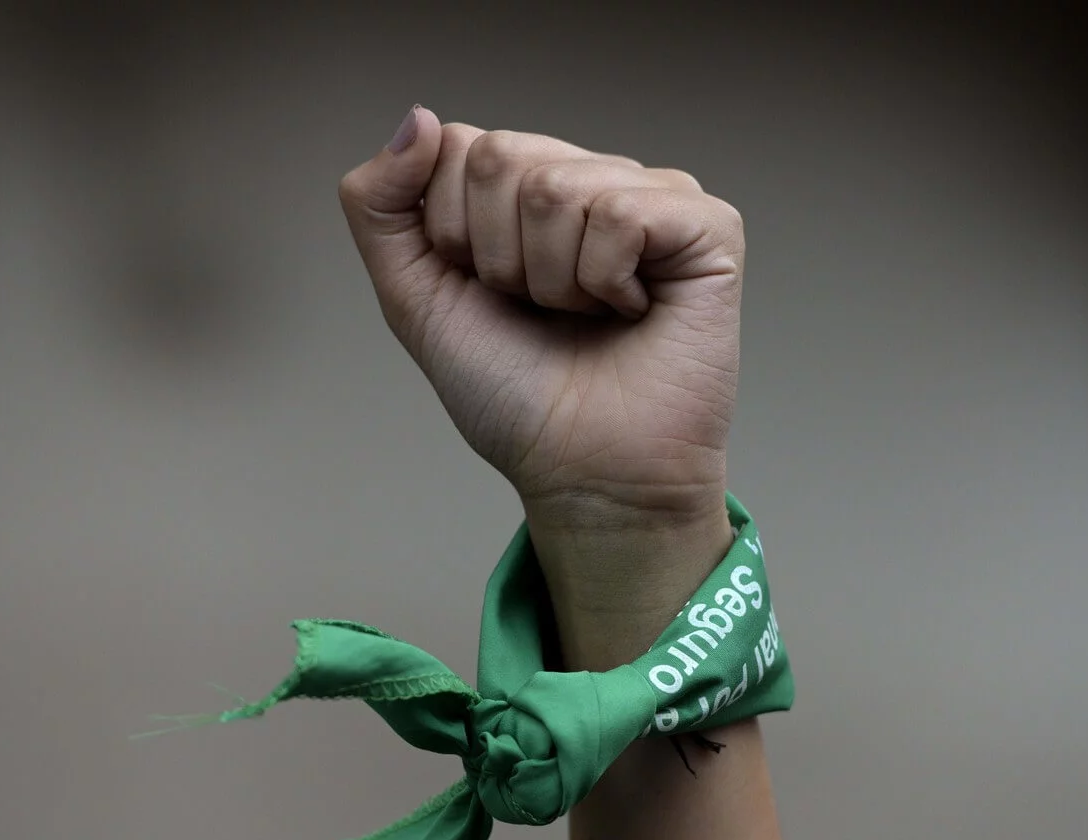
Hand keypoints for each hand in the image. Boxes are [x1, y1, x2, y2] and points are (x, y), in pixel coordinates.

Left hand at [339, 106, 744, 531]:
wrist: (583, 472)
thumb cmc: (515, 397)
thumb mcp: (415, 298)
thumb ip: (380, 207)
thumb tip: (418, 119)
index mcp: (527, 191)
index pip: (459, 145)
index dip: (454, 234)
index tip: (490, 294)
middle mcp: (591, 180)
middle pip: (501, 156)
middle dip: (499, 258)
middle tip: (541, 311)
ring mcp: (653, 198)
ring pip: (556, 187)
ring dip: (553, 281)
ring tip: (587, 317)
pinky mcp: (707, 228)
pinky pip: (623, 212)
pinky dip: (606, 281)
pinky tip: (631, 313)